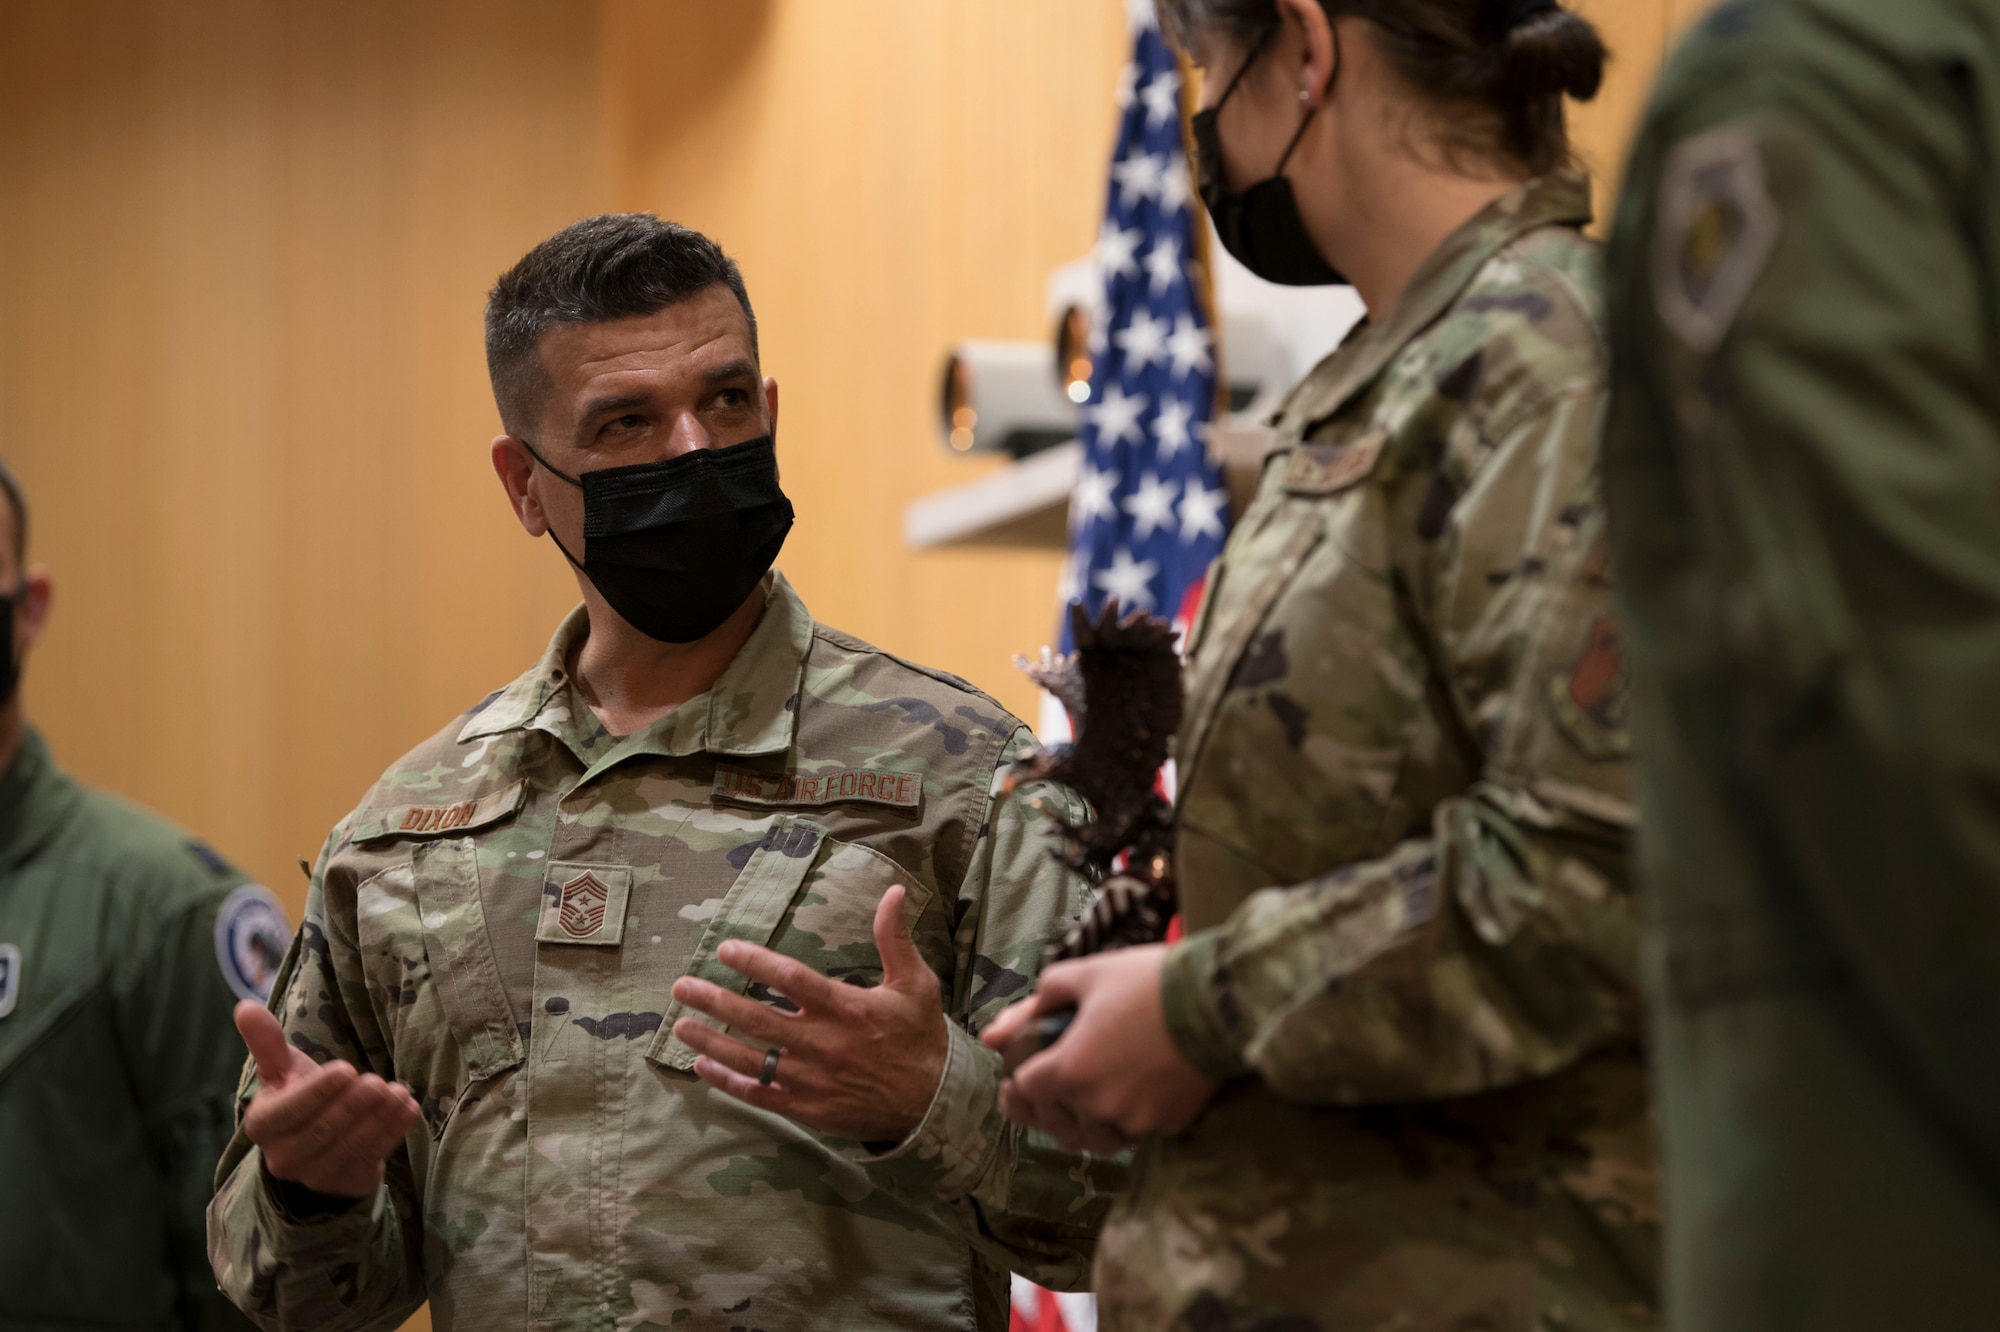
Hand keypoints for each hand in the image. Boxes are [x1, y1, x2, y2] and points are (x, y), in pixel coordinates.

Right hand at [235, 1001, 420, 1198]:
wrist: (318, 1143)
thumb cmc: (298, 1096)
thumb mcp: (282, 1070)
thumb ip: (267, 1042)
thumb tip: (244, 1007)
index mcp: (263, 1126)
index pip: (288, 1113)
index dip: (317, 1093)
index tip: (347, 1069)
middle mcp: (283, 1158)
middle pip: (320, 1132)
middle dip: (352, 1106)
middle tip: (376, 1082)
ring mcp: (315, 1176)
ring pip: (348, 1147)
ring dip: (377, 1119)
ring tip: (399, 1092)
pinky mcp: (347, 1183)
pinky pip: (371, 1159)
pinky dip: (392, 1134)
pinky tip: (408, 1109)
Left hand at [671, 884, 948, 1143]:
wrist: (934, 1103)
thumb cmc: (921, 1037)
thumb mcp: (916, 983)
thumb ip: (895, 938)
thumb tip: (893, 892)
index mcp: (847, 1008)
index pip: (792, 979)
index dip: (756, 962)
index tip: (725, 948)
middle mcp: (824, 1044)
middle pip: (757, 1019)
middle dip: (714, 1001)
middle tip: (681, 987)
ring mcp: (812, 1080)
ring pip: (751, 1058)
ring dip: (711, 1041)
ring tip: (680, 1026)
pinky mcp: (808, 1109)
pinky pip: (760, 1094)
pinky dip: (729, 1081)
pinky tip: (704, 1066)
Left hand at [980, 944, 1220, 1152]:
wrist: (1221, 1000)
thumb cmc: (1148, 981)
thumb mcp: (1085, 977)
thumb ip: (1034, 1007)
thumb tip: (993, 1037)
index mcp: (1071, 1070)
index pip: (1026, 1092)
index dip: (1017, 1084)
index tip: (1019, 1074)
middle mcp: (1099, 1105)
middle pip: (1057, 1124)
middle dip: (1046, 1108)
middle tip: (1047, 1089)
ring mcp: (1136, 1120)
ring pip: (1095, 1140)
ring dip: (1083, 1124)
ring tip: (1084, 1101)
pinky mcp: (1169, 1124)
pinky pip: (1135, 1133)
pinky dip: (1124, 1121)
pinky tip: (1127, 1096)